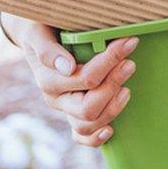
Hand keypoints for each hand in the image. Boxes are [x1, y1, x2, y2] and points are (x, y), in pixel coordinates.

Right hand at [2, 14, 138, 146]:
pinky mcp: (74, 116)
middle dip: (113, 85)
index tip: (129, 42)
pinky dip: (95, 138)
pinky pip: (82, 137)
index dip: (110, 61)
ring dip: (113, 108)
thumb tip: (66, 67)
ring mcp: (65, 110)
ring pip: (88, 125)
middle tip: (130, 63)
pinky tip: (110, 131)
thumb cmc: (43, 30)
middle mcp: (56, 99)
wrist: (38, 35)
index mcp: (48, 80)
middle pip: (89, 107)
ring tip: (127, 88)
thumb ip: (48, 49)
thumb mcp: (39, 32)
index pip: (85, 79)